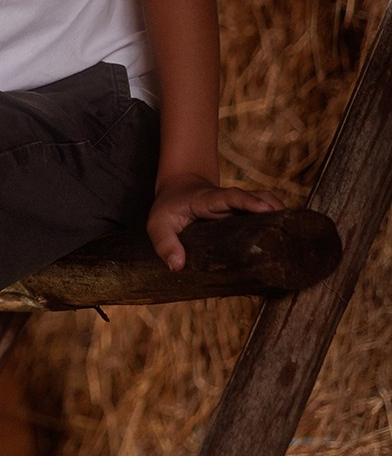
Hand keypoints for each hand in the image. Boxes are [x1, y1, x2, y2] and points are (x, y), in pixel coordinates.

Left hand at [147, 173, 283, 270]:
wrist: (178, 188)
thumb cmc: (168, 208)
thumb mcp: (158, 225)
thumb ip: (165, 244)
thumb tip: (177, 267)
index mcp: (209, 199)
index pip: (232, 197)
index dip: (250, 201)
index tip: (267, 209)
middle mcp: (229, 201)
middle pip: (259, 199)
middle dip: (276, 210)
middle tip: (293, 228)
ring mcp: (239, 207)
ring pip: (266, 206)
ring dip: (281, 217)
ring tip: (297, 238)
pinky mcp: (244, 215)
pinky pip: (263, 216)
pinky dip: (277, 225)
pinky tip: (287, 243)